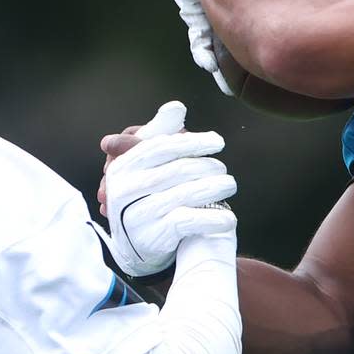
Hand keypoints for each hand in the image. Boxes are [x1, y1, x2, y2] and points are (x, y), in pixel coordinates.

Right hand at [98, 102, 236, 276]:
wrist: (136, 246)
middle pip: (175, 170)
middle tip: (223, 169)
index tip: (218, 141)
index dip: (191, 142)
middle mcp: (125, 189)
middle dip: (205, 166)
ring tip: (230, 185)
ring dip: (214, 188)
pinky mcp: (152, 236)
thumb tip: (177, 107)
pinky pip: (187, 222)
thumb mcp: (147, 162)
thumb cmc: (145, 195)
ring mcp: (138, 214)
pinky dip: (211, 218)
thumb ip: (160, 133)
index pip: (161, 147)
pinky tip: (229, 218)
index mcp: (123, 166)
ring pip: (184, 194)